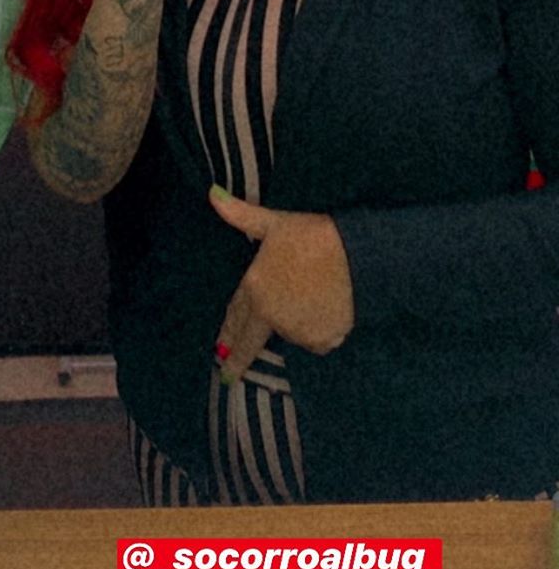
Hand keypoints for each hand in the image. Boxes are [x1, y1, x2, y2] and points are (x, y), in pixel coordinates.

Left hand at [210, 186, 353, 380]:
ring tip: (309, 303)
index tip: (219, 354)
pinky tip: (327, 312)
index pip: (235, 319)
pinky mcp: (322, 340)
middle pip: (253, 339)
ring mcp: (297, 332)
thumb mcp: (274, 223)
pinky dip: (318, 332)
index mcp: (254, 290)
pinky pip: (316, 342)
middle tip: (230, 374)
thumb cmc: (312, 235)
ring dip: (292, 328)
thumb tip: (211, 194)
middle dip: (239, 357)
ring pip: (290, 336)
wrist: (357, 255)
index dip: (227, 335)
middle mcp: (271, 317)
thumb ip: (240, 216)